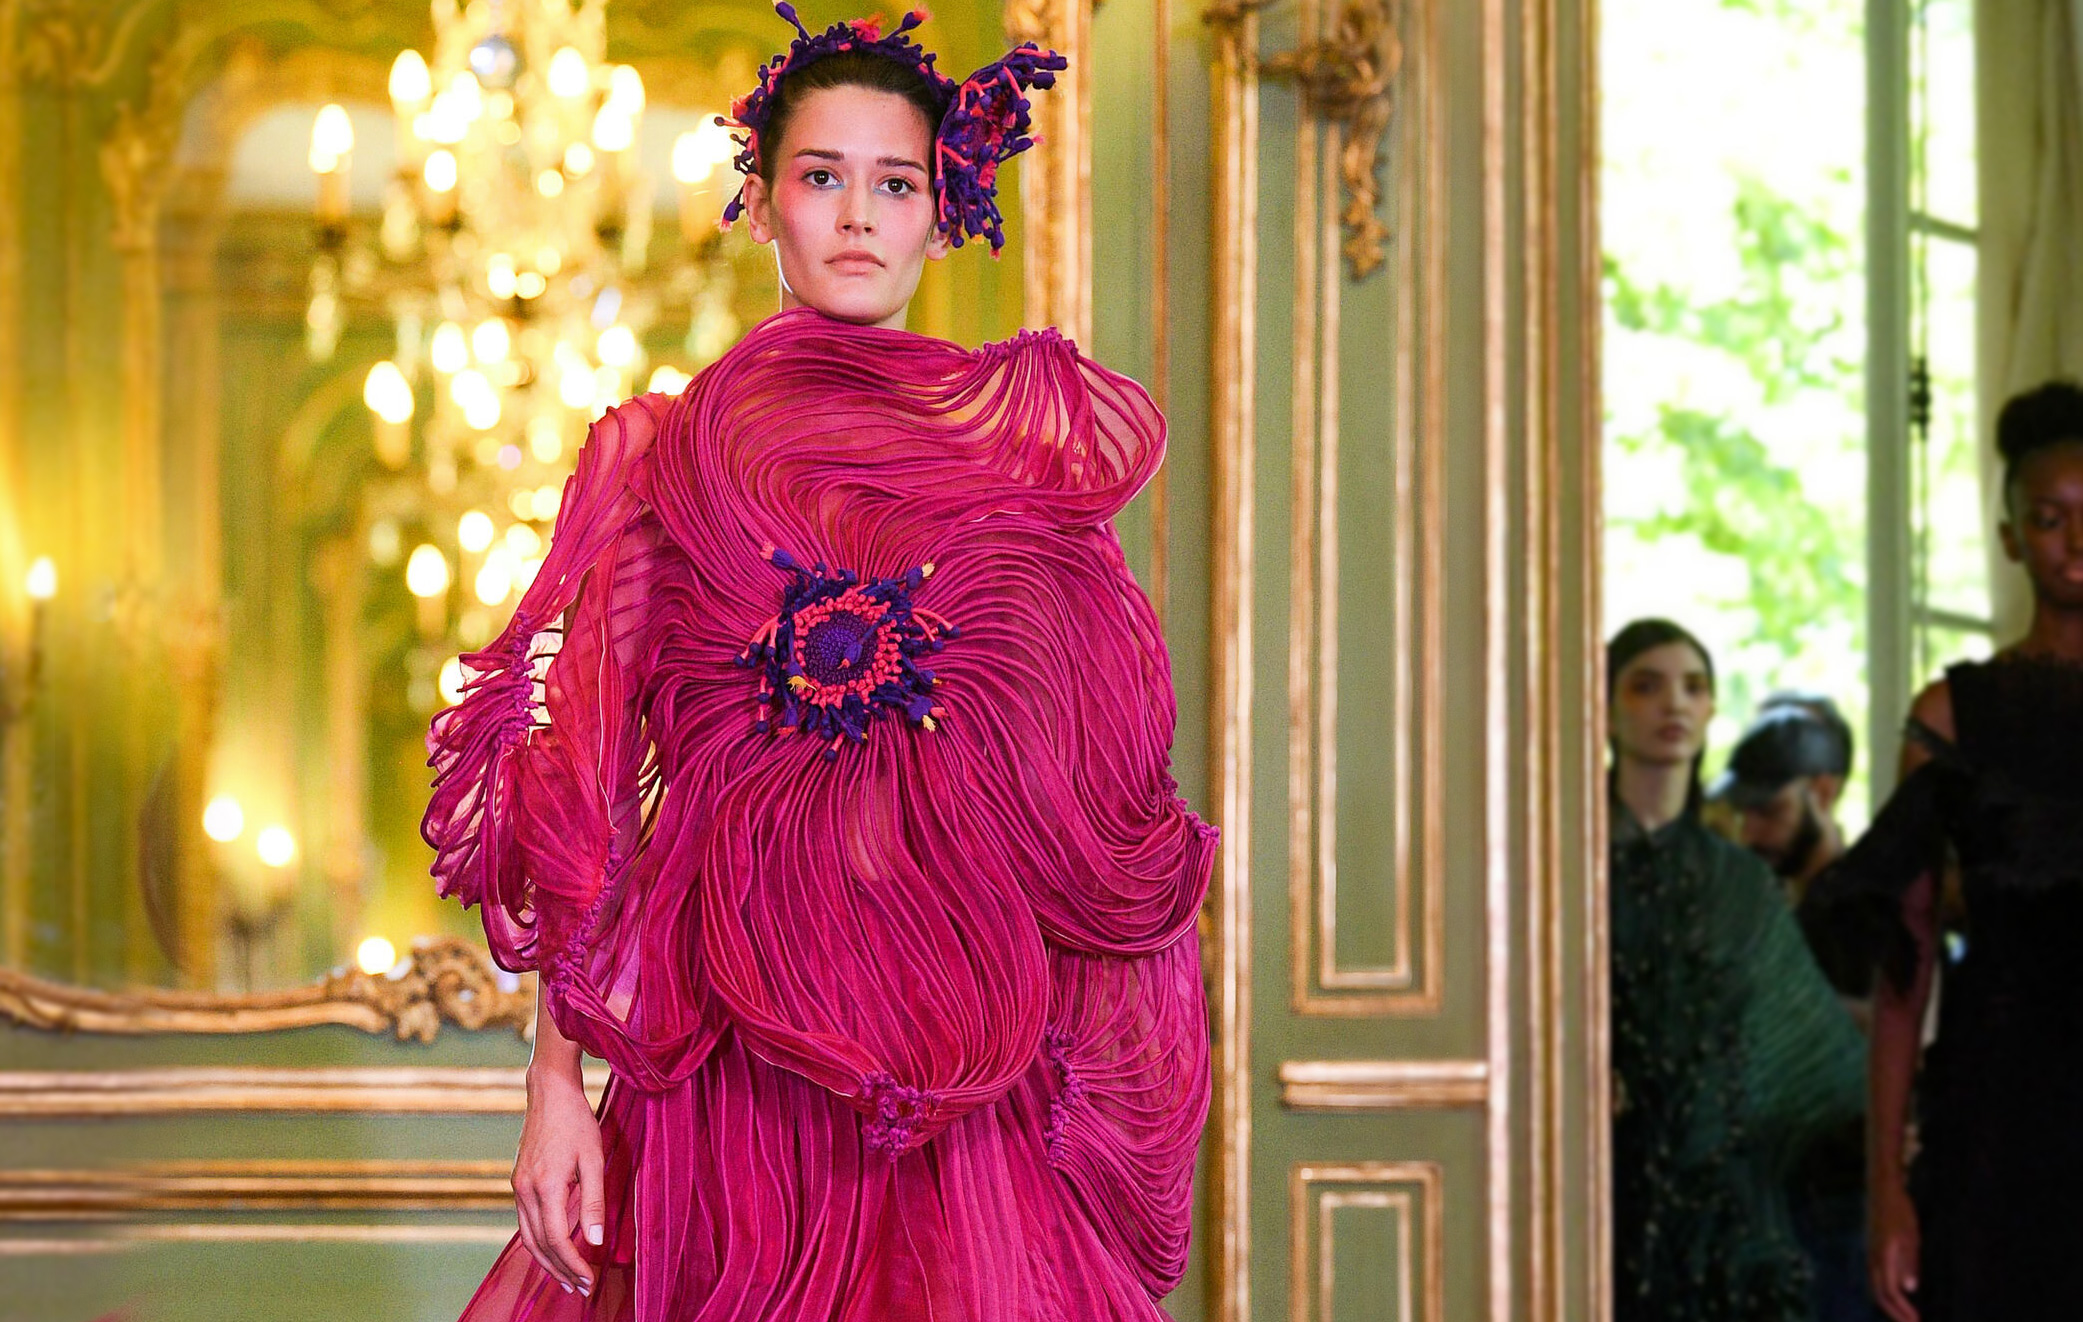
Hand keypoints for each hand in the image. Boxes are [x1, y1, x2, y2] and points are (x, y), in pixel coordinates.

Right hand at [514, 1065, 605, 1297]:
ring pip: (528, 1237)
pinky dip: (540, 1242)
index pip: (556, 1239)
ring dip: (547, 1261)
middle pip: (538, 1244)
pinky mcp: (519, 1183)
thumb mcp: (594, 1159)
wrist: (549, 1093)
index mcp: (544, 1185)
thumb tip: (595, 1243)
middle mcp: (524, 1190)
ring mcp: (518, 1187)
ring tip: (568, 1279)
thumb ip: (594, 1202)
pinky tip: (556, 1250)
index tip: (589, 1280)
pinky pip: (526, 1222)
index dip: (572, 1264)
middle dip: (560, 1270)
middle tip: (581, 1290)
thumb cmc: (577, 1122)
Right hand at [1869, 1178, 1920, 1321]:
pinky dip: (1886, 1292)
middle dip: (1894, 1313)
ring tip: (1904, 1315)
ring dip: (1890, 1304)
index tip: (1917, 1321)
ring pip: (1875, 1287)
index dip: (1902, 1310)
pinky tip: (1897, 1294)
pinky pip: (1876, 1278)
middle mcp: (1872, 1259)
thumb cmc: (1899, 1211)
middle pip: (1878, 1295)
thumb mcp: (1910, 1236)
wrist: (1881, 1190)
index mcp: (1882, 1257)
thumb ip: (1909, 1262)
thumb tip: (1909, 1288)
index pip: (1889, 1292)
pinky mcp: (1872, 1250)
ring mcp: (1870, 1254)